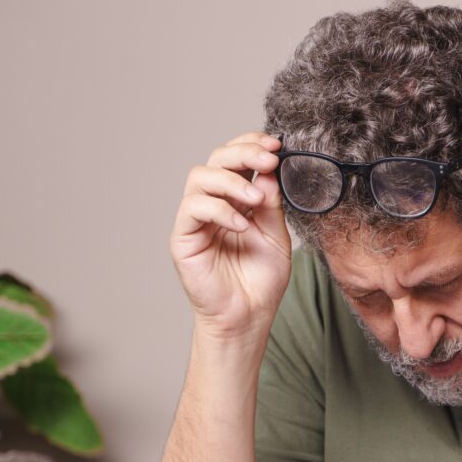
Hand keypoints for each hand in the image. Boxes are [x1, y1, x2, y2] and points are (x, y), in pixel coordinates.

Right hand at [169, 132, 292, 340]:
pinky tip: (241, 225)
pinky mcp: (184, 236)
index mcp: (237, 198)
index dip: (253, 145)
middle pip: (217, 159)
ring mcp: (196, 218)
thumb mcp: (276, 236)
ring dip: (232, 182)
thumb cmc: (261, 280)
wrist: (248, 316)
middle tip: (268, 159)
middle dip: (244, 153)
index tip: (277, 146)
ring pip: (201, 177)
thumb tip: (269, 170)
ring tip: (257, 201)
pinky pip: (193, 208)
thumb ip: (272, 204)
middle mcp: (214, 202)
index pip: (237, 159)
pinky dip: (219, 209)